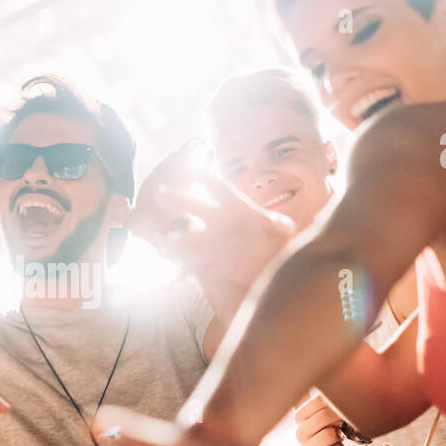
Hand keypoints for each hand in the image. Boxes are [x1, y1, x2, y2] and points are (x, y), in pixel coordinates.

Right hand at [133, 147, 294, 286]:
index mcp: (235, 207)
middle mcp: (218, 221)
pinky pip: (187, 257)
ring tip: (160, 235)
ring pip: (186, 233)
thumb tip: (286, 225)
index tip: (191, 170)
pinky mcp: (205, 261)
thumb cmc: (275, 248)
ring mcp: (209, 240)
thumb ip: (278, 227)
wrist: (268, 275)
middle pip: (194, 205)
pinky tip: (168, 258)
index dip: (205, 178)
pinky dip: (178, 258)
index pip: (218, 187)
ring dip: (173, 233)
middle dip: (177, 199)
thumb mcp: (280, 235)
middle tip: (159, 193)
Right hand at [294, 393, 345, 445]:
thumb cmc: (326, 435)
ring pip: (330, 434)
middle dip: (339, 418)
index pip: (317, 400)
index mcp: (300, 417)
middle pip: (324, 416)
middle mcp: (299, 432)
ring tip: (336, 438)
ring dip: (339, 436)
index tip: (340, 406)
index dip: (333, 402)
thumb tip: (333, 378)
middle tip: (342, 423)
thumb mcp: (322, 417)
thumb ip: (324, 401)